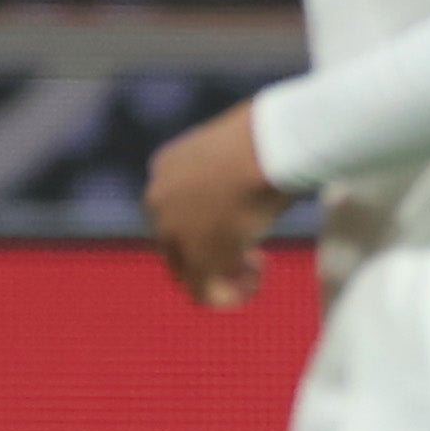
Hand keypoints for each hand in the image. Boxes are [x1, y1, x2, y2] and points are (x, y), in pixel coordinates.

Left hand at [144, 101, 290, 306]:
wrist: (270, 147)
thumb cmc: (269, 137)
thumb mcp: (241, 148)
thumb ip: (235, 168)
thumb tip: (262, 172)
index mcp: (165, 166)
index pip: (171, 208)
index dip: (202, 224)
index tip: (237, 221)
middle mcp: (159, 199)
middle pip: (173, 243)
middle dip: (209, 254)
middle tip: (250, 252)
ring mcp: (173, 230)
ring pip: (186, 272)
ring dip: (220, 278)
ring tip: (255, 272)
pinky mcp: (196, 255)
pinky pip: (205, 292)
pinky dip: (232, 293)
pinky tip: (259, 275)